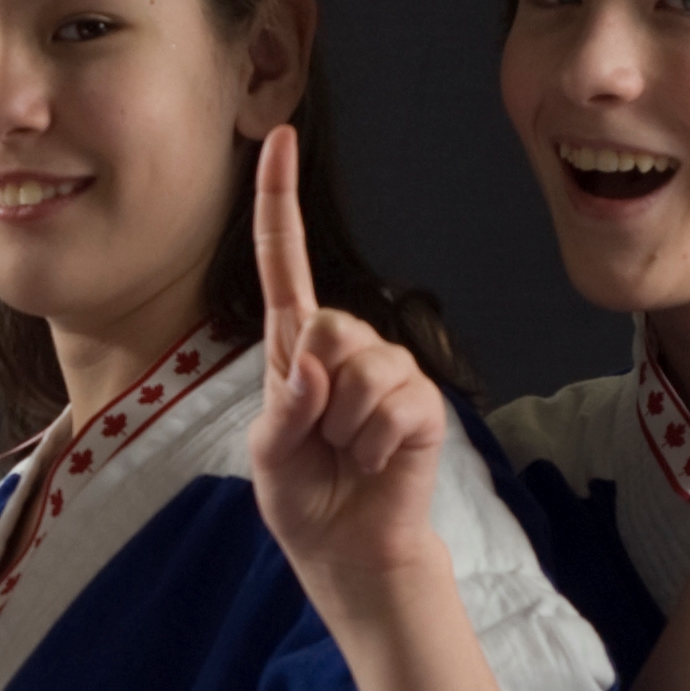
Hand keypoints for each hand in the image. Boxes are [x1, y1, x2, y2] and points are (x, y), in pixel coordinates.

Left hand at [245, 125, 449, 594]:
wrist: (348, 552)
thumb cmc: (302, 498)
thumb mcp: (267, 453)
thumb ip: (282, 409)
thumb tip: (316, 369)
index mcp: (295, 348)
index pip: (283, 263)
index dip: (278, 202)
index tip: (279, 138)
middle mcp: (346, 348)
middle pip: (322, 324)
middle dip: (311, 388)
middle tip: (319, 436)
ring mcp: (389, 371)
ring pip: (357, 365)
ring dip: (340, 425)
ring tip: (346, 453)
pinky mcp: (421, 403)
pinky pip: (390, 404)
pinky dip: (370, 444)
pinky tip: (372, 463)